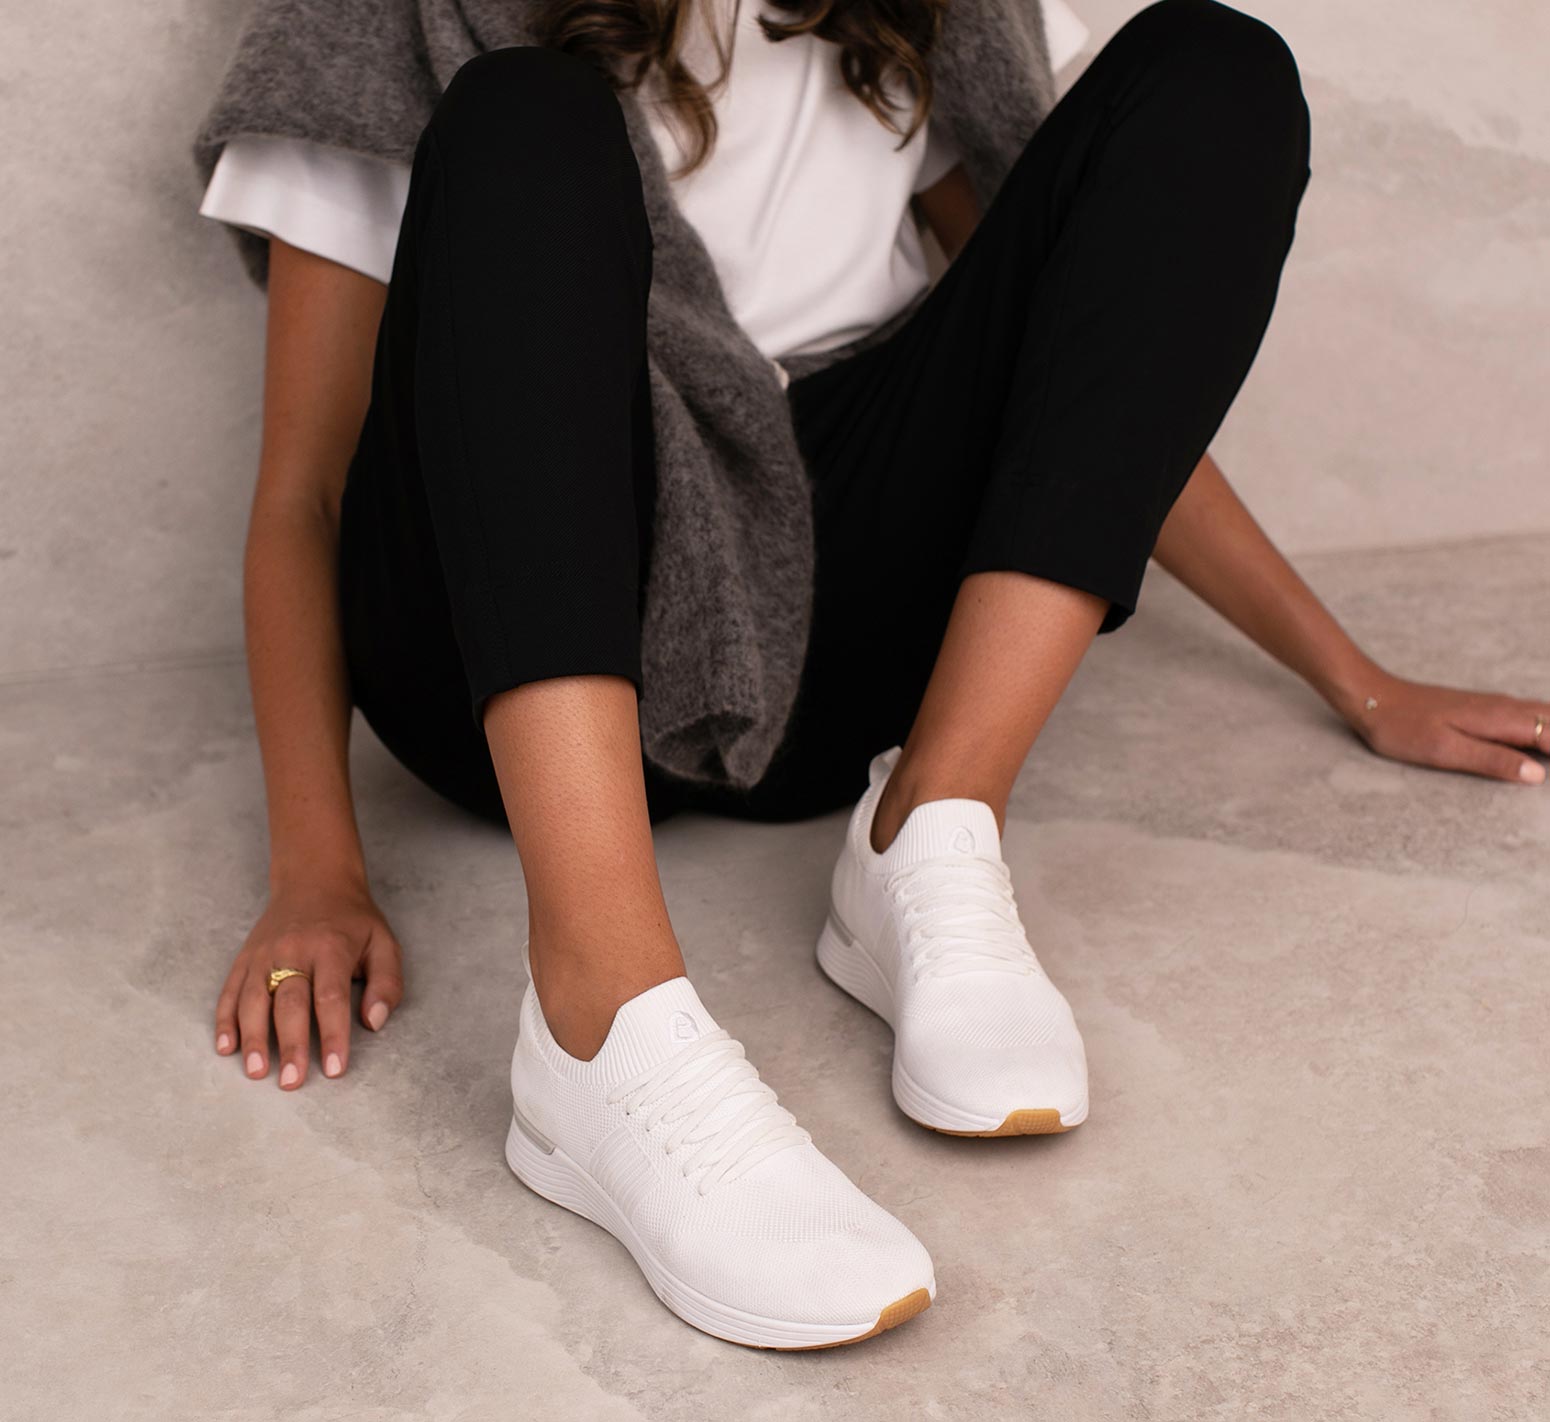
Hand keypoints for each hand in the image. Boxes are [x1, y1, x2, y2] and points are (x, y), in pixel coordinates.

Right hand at [216, 877, 404, 1088]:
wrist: (314, 880)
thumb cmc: (353, 921)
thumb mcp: (383, 943)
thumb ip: (386, 983)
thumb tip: (375, 1021)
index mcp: (331, 948)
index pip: (330, 997)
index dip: (332, 1034)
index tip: (334, 1069)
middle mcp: (293, 950)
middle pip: (289, 1002)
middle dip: (290, 1044)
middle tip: (292, 1082)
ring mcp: (264, 953)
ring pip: (254, 998)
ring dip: (253, 1037)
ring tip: (256, 1072)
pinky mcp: (245, 957)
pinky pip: (230, 990)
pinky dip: (226, 1020)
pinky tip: (227, 1047)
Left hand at [1342, 672, 1548, 784]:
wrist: (1373, 698)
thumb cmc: (1403, 728)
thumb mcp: (1445, 751)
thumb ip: (1492, 761)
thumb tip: (1538, 774)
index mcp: (1501, 719)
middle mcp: (1505, 707)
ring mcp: (1497, 705)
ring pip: (1547, 715)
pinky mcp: (1486, 708)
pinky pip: (1532, 715)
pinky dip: (1548, 727)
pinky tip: (1545, 738)